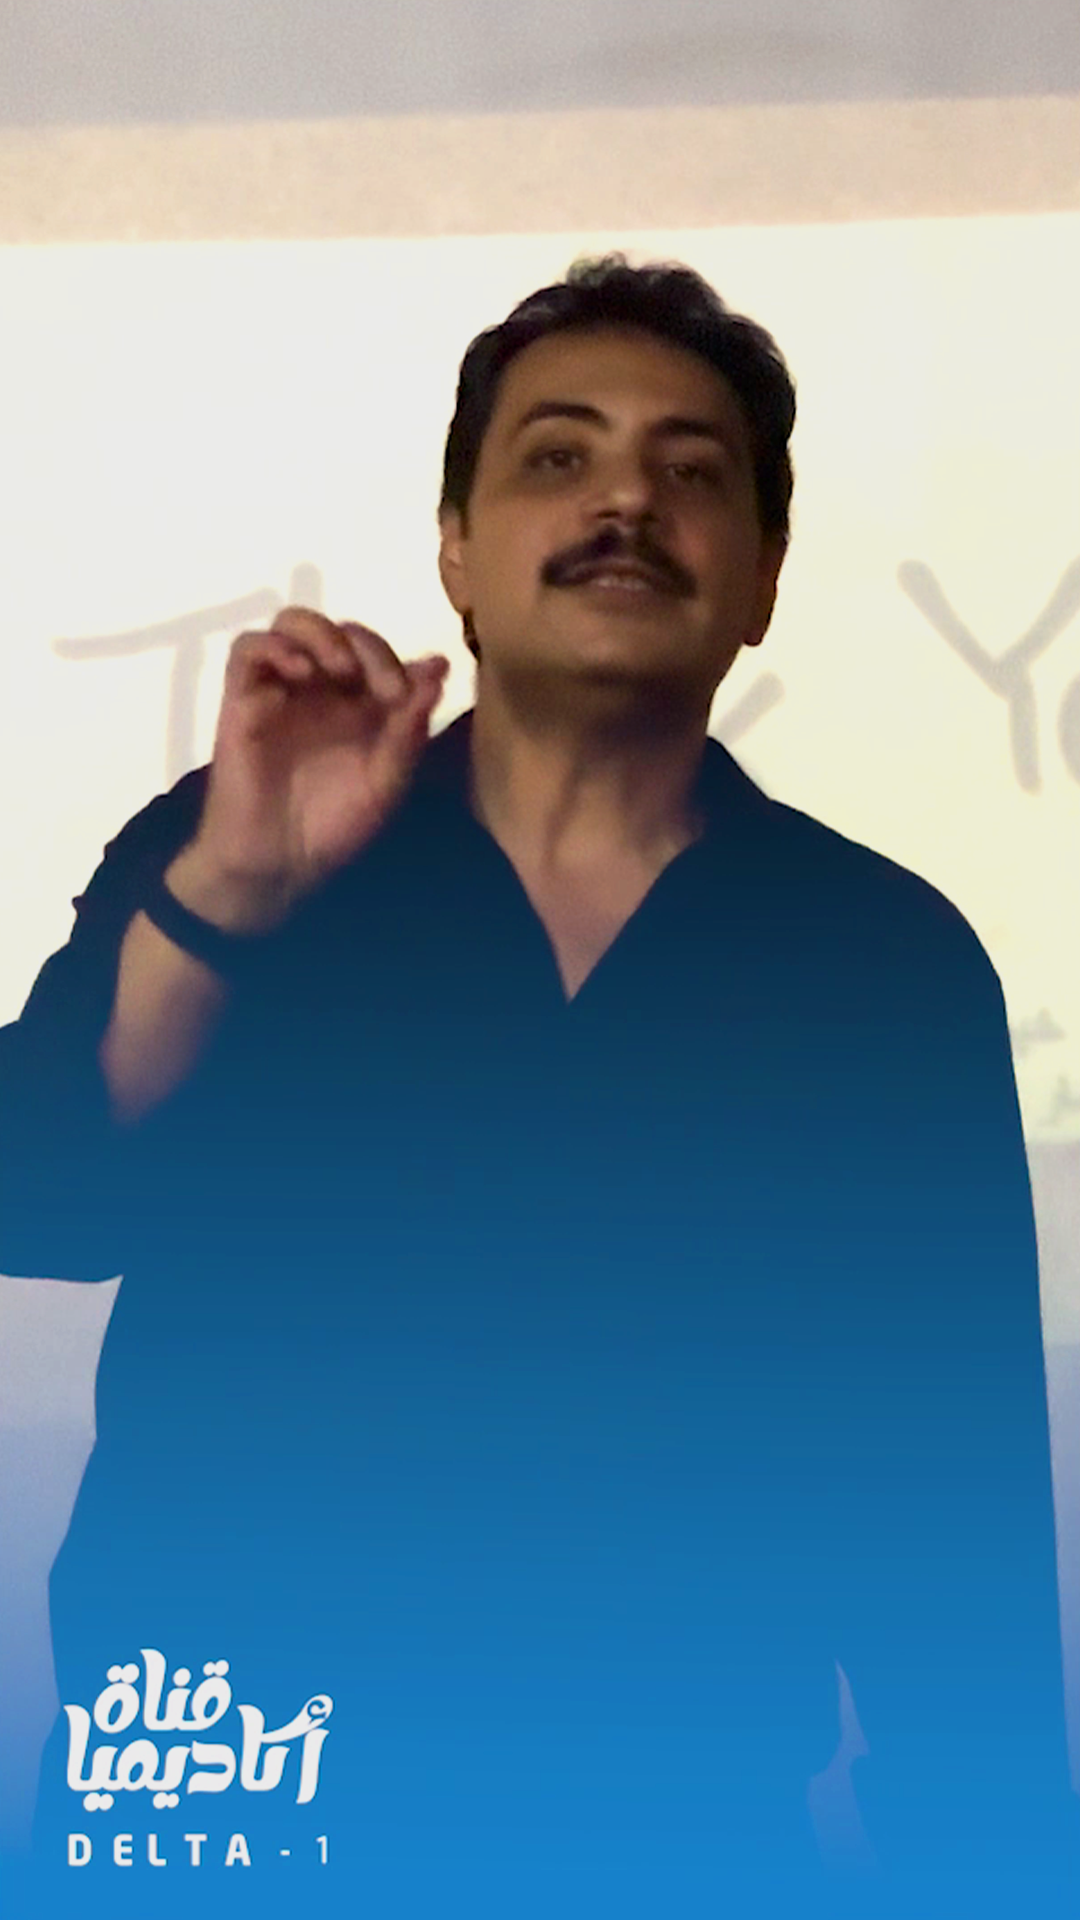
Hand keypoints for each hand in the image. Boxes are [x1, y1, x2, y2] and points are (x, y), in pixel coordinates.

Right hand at [169, 608, 449, 930]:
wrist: (278, 863)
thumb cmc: (335, 827)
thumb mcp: (387, 780)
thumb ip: (410, 725)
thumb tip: (440, 665)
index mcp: (360, 706)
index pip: (378, 654)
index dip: (393, 661)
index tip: (403, 695)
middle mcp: (322, 691)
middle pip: (339, 631)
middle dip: (363, 644)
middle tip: (373, 683)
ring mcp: (281, 690)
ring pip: (291, 624)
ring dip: (318, 633)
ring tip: (335, 669)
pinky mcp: (242, 699)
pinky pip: (247, 649)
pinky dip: (274, 648)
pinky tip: (298, 673)